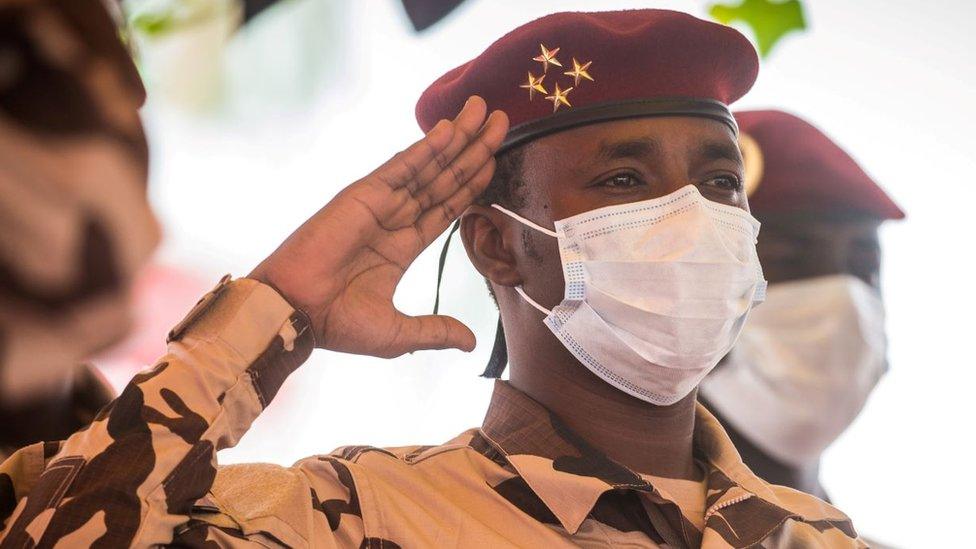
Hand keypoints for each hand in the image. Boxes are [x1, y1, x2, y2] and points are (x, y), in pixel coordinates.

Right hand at [249, 97, 508, 357]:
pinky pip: (402, 167)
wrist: (296, 315)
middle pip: (444, 178)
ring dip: (458, 138)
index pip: (446, 207)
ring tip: (484, 110)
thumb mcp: (399, 333)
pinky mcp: (363, 196)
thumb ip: (435, 331)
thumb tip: (469, 343)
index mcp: (402, 247)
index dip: (472, 183)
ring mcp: (380, 205)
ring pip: (429, 166)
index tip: (496, 158)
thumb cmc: (337, 325)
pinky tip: (451, 128)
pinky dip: (427, 147)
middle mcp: (394, 220)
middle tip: (502, 120)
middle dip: (474, 150)